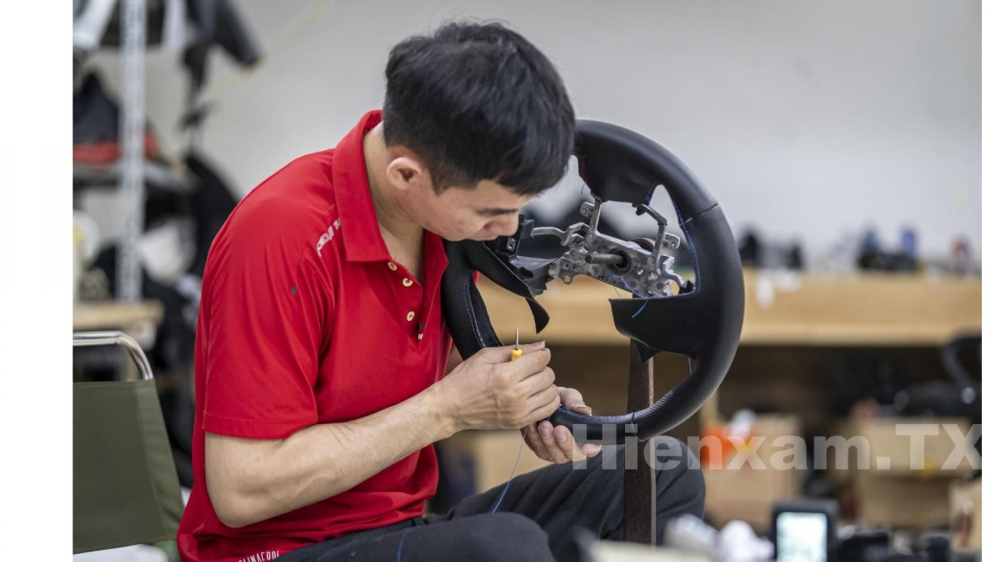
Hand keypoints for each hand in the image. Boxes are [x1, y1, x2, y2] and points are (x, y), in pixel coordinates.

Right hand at [435, 342, 559, 432]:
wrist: (451, 407)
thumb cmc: (465, 379)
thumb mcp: (486, 356)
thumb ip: (516, 350)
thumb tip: (541, 345)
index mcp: (506, 375)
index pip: (541, 360)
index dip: (542, 354)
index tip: (537, 355)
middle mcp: (515, 395)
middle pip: (548, 376)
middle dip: (542, 369)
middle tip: (531, 369)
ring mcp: (518, 411)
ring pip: (551, 394)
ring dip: (545, 385)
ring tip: (533, 383)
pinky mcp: (519, 423)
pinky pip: (547, 410)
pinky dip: (546, 401)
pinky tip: (534, 396)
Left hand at [522, 387, 601, 462]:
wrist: (537, 401)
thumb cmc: (559, 401)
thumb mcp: (567, 396)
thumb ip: (575, 401)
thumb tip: (583, 410)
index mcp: (584, 436)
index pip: (592, 448)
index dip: (591, 449)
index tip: (586, 446)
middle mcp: (572, 448)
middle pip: (572, 454)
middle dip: (566, 443)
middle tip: (559, 429)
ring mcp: (556, 452)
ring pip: (553, 454)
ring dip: (548, 440)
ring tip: (543, 425)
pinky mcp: (540, 450)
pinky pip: (537, 448)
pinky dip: (534, 437)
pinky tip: (532, 425)